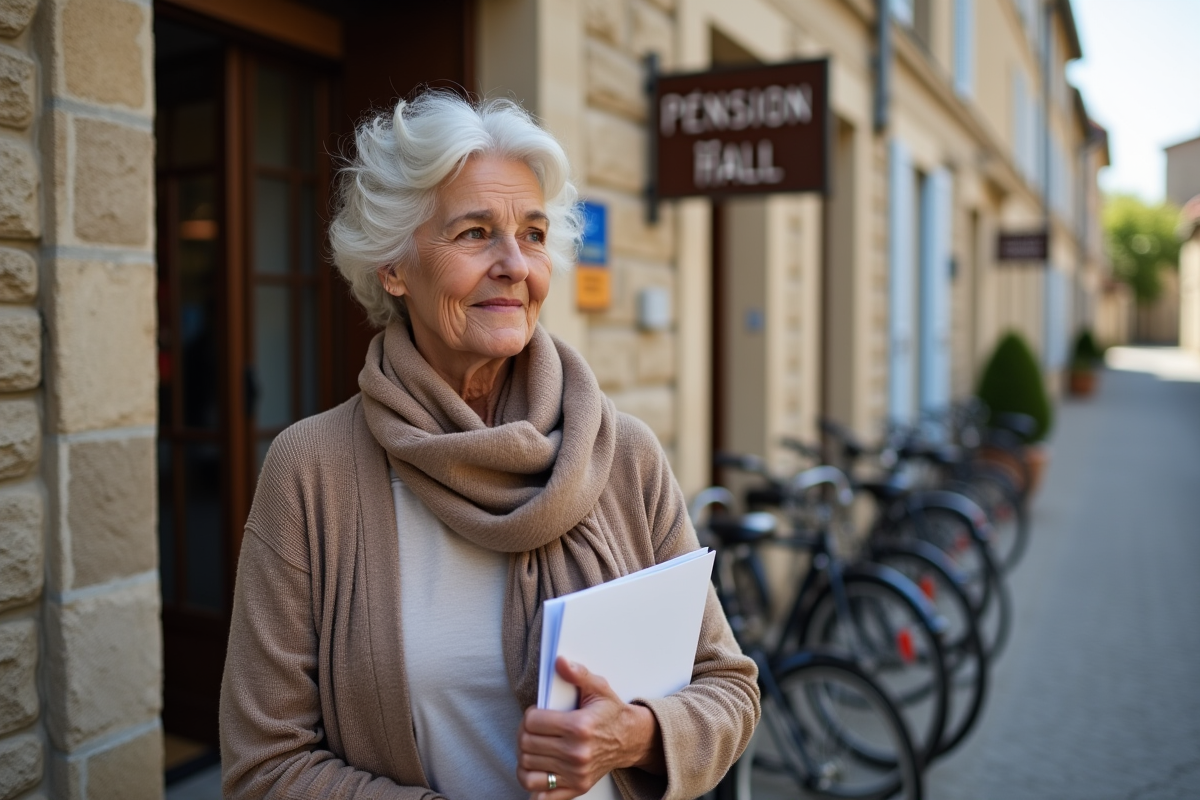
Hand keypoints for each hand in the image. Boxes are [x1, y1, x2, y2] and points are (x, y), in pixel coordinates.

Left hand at [516, 657, 664, 798]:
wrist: (631, 740)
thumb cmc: (612, 714)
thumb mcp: (598, 688)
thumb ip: (578, 674)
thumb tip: (560, 662)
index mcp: (579, 727)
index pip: (532, 722)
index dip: (530, 715)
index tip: (537, 713)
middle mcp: (576, 753)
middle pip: (526, 744)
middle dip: (524, 733)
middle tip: (533, 728)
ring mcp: (575, 773)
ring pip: (527, 767)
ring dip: (524, 755)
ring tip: (534, 745)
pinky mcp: (576, 787)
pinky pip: (539, 793)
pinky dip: (531, 781)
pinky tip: (536, 768)